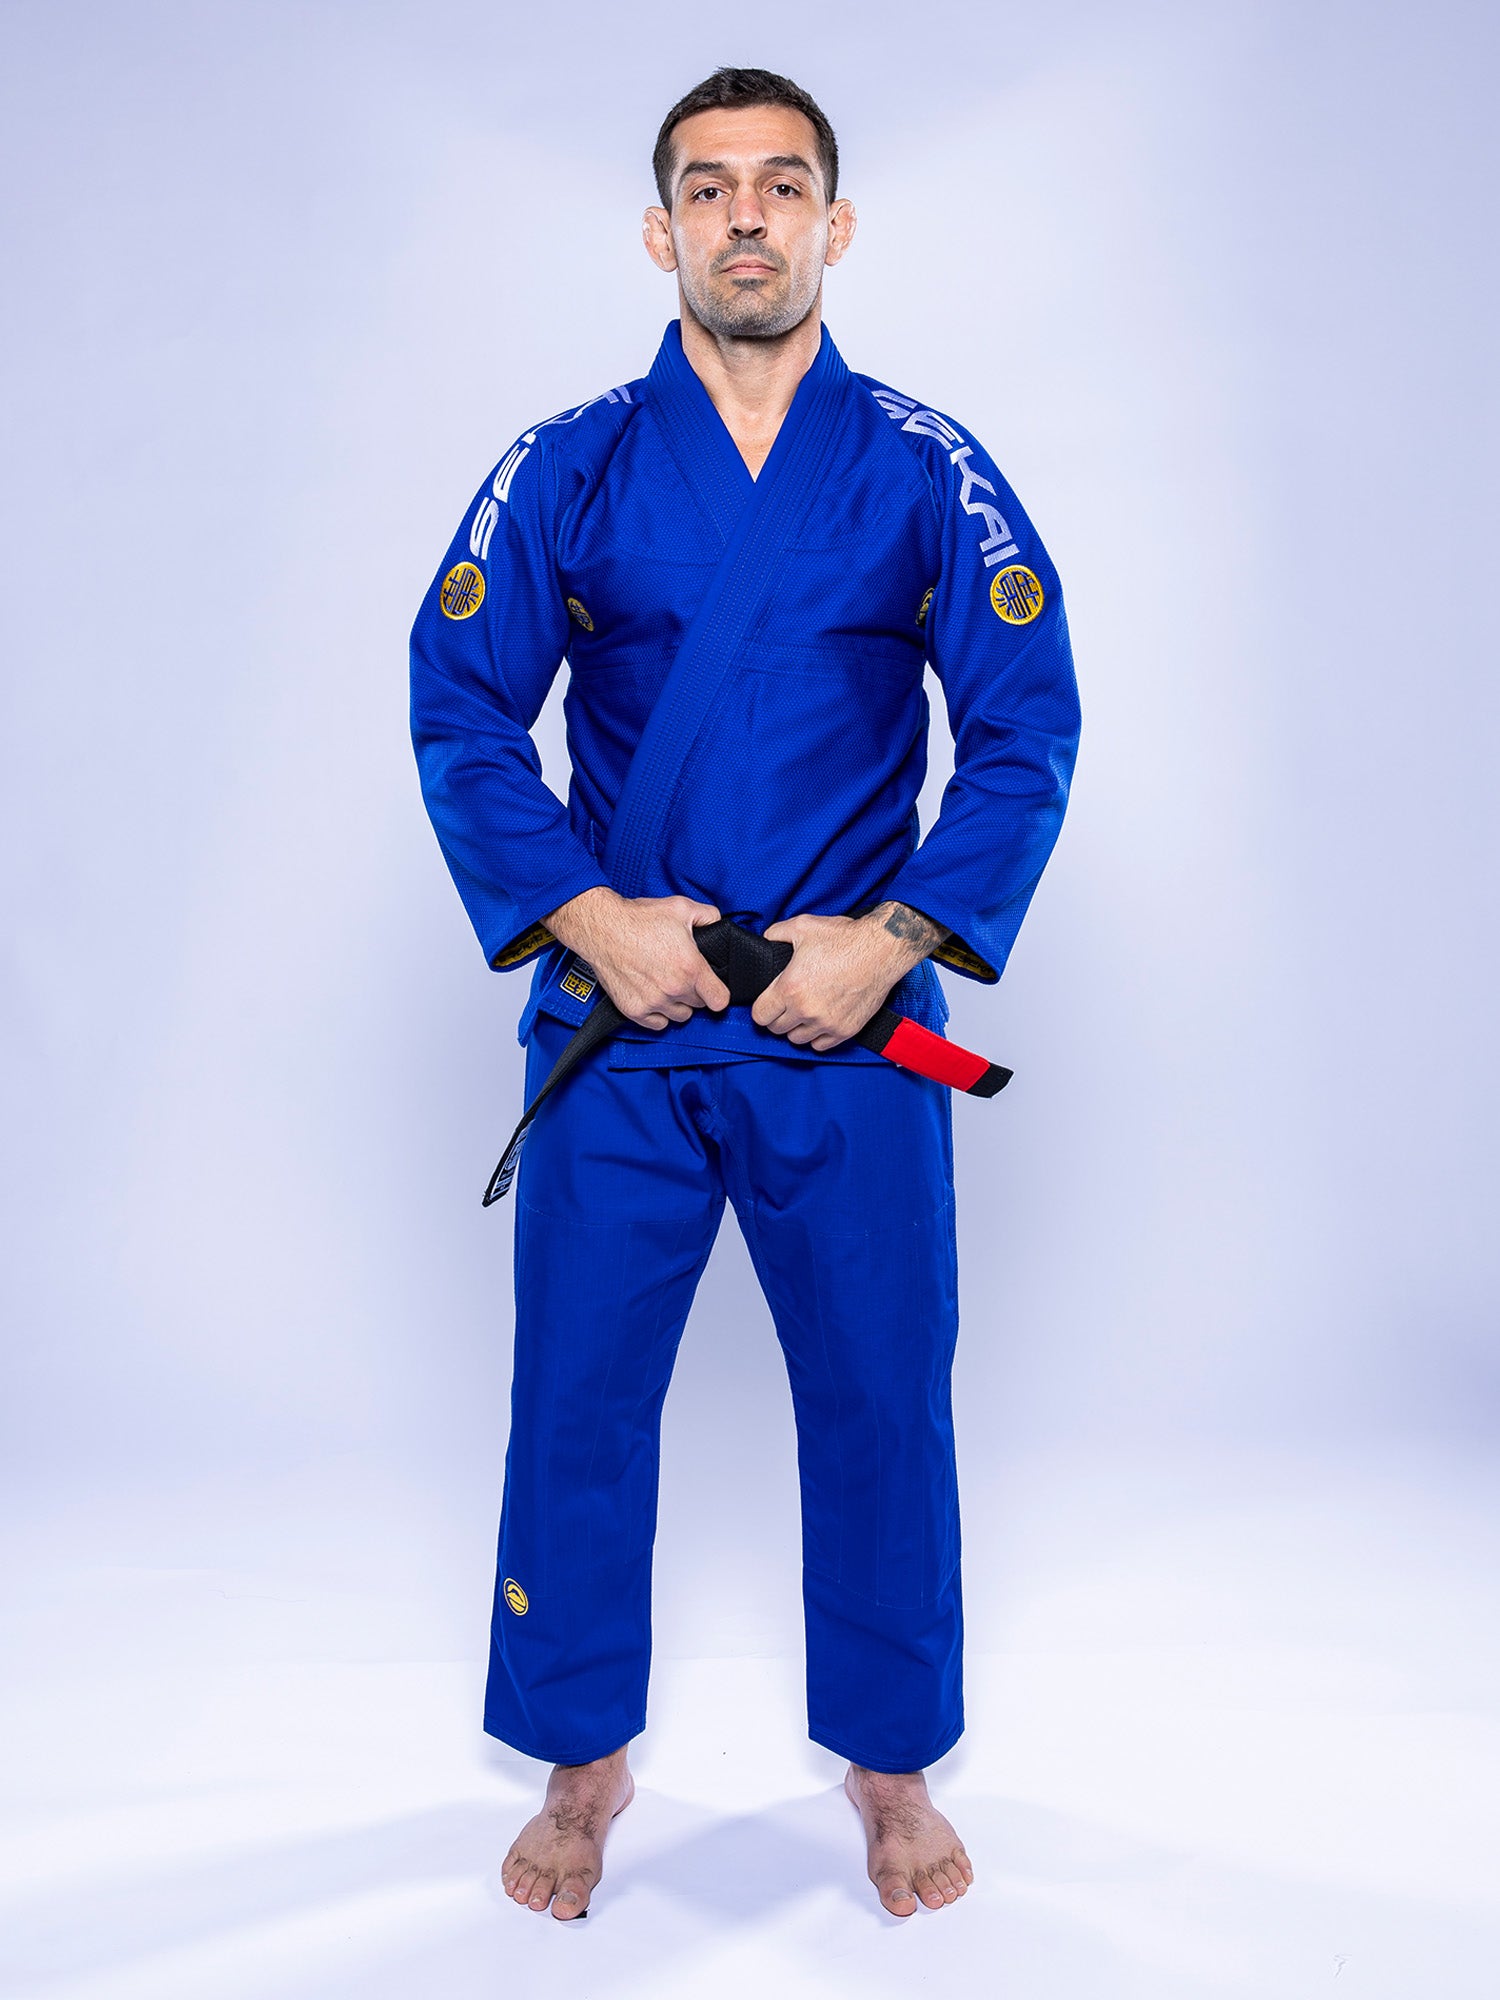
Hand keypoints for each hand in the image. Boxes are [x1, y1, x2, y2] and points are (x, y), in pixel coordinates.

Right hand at [545, 887, 730, 1029]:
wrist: (602, 928)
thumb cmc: (639, 918)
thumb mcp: (681, 907)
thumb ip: (708, 916)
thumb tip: (718, 923)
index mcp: (691, 967)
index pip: (719, 1000)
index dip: (718, 993)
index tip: (712, 987)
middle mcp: (674, 989)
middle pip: (699, 1005)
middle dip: (695, 992)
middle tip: (683, 975)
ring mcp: (654, 1002)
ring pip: (680, 1016)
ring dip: (678, 1004)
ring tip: (668, 986)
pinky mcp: (634, 1010)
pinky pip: (657, 1024)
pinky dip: (658, 1014)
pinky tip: (655, 997)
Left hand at [751, 903, 949, 1049]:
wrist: (881, 950)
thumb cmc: (844, 938)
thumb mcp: (803, 926)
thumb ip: (776, 933)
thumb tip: (766, 940)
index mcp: (790, 988)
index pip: (760, 1016)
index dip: (761, 1008)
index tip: (768, 1002)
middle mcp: (806, 1010)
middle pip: (776, 1029)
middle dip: (777, 1017)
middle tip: (785, 1005)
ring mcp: (827, 1023)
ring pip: (797, 1040)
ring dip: (796, 1028)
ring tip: (803, 1012)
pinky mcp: (845, 1030)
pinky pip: (820, 1045)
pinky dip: (817, 1036)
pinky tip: (819, 1021)